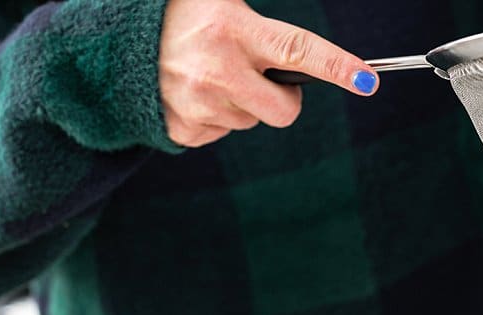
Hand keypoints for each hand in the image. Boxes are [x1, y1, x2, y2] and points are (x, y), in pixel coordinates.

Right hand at [159, 0, 377, 147]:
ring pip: (250, 122)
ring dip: (240, 104)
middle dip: (284, 101)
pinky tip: (192, 93)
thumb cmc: (180, 15)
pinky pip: (221, 133)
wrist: (114, 43)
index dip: (336, 66)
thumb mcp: (221, 1)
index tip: (367, 80)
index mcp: (232, 30)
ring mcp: (198, 105)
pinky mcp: (182, 130)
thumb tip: (301, 50)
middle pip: (283, 112)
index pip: (296, 51)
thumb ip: (264, 25)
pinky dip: (214, 117)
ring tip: (210, 75)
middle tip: (262, 79)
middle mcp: (216, 70)